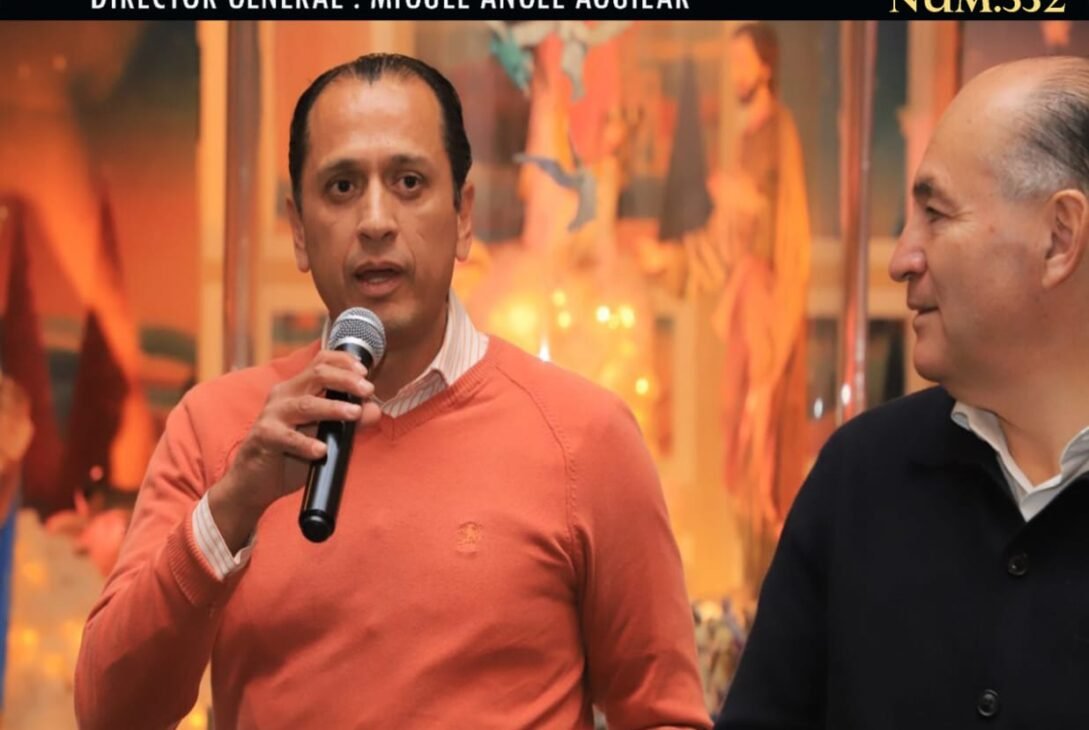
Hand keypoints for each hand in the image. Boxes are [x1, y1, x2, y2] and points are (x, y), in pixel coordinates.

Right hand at [208, 350, 381, 551]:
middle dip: (346, 380)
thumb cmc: (291, 455)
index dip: (344, 362)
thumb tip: (374, 410)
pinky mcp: (264, 437)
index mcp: (297, 389)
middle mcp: (284, 395)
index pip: (321, 362)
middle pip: (317, 375)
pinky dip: (306, 444)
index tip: (365, 372)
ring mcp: (272, 415)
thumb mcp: (325, 436)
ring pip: (306, 404)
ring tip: (354, 414)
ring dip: (333, 408)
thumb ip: (349, 423)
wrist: (255, 482)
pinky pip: (287, 437)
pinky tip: (322, 450)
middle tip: (368, 390)